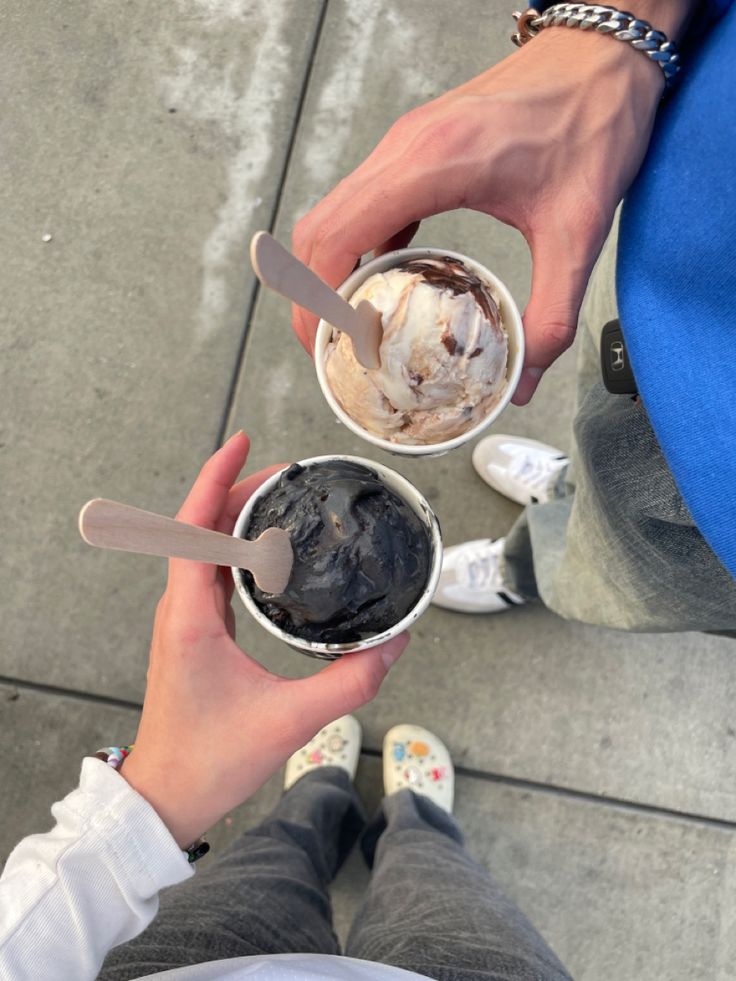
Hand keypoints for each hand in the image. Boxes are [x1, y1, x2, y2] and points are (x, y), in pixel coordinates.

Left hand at [121, 432, 408, 846]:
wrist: (165, 796)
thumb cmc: (209, 761)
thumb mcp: (288, 723)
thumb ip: (347, 684)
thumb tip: (395, 645)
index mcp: (190, 616)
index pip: (194, 528)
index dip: (217, 479)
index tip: (242, 443)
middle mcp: (181, 609)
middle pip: (201, 526)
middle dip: (239, 488)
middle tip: (287, 472)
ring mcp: (185, 619)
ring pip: (204, 546)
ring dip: (235, 513)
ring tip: (281, 496)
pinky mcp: (195, 632)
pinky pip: (212, 571)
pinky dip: (237, 545)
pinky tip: (270, 548)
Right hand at [291, 27, 664, 403]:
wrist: (603, 57)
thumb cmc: (591, 121)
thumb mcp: (577, 231)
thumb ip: (552, 313)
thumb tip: (527, 377)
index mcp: (430, 164)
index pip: (335, 236)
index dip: (316, 301)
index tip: (324, 348)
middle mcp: (402, 149)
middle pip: (318, 230)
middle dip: (312, 297)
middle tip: (332, 351)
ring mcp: (403, 145)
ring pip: (334, 214)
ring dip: (329, 271)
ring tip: (352, 326)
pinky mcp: (415, 148)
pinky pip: (364, 203)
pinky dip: (358, 248)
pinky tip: (385, 284)